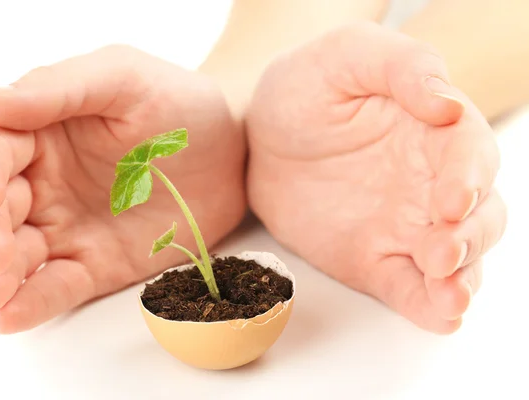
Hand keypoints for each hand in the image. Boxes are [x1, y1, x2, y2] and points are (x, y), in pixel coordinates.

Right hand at [0, 45, 246, 333]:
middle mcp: (41, 183)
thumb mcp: (124, 78)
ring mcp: (66, 227)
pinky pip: (55, 286)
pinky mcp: (94, 264)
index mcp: (39, 132)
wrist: (231, 153)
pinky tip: (9, 317)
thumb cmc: (178, 103)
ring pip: (12, 256)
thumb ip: (58, 89)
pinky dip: (31, 303)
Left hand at [245, 22, 505, 333]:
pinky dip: (429, 306)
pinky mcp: (376, 259)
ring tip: (449, 297)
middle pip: (478, 216)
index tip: (450, 200)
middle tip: (439, 253)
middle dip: (469, 239)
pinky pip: (410, 288)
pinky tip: (437, 315)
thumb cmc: (307, 86)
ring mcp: (406, 226)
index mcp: (435, 131)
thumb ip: (403, 66)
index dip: (469, 179)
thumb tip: (448, 105)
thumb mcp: (347, 55)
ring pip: (456, 261)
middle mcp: (431, 183)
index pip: (470, 156)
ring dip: (461, 281)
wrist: (260, 136)